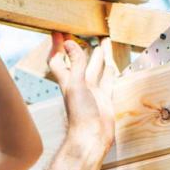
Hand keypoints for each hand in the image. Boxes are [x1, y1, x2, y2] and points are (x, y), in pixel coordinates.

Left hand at [48, 32, 114, 155]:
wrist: (92, 137)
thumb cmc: (80, 115)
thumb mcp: (76, 85)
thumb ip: (75, 64)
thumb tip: (68, 43)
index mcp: (68, 80)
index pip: (58, 60)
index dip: (56, 46)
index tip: (58, 31)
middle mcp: (79, 84)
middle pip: (78, 60)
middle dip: (80, 46)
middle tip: (83, 31)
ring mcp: (92, 91)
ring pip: (96, 68)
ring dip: (99, 55)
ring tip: (104, 40)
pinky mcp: (104, 98)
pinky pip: (108, 80)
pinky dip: (110, 71)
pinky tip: (114, 64)